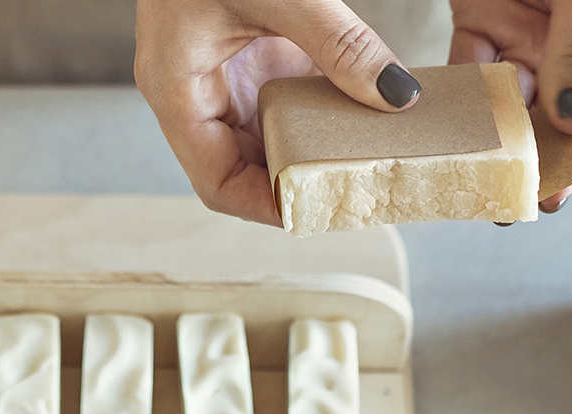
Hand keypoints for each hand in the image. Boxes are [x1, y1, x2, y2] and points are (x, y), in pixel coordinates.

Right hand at [135, 0, 421, 225]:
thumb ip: (338, 43)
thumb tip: (395, 96)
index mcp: (176, 88)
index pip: (215, 183)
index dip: (266, 208)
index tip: (321, 210)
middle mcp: (196, 89)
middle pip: (244, 167)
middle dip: (299, 183)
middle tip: (360, 193)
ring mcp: (223, 69)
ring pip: (269, 135)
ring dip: (316, 148)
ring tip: (370, 163)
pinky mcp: (251, 47)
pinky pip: (286, 96)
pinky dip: (324, 110)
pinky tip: (364, 115)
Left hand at [450, 0, 571, 212]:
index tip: (555, 195)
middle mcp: (567, 50)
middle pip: (547, 120)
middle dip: (527, 160)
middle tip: (507, 198)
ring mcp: (524, 36)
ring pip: (503, 100)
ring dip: (487, 137)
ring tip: (476, 174)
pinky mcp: (482, 18)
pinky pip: (465, 64)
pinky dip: (455, 95)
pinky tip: (450, 127)